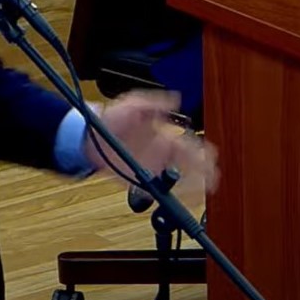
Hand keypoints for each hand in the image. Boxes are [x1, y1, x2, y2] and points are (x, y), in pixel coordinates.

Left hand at [85, 90, 219, 204]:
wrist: (87, 138)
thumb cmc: (111, 120)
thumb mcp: (131, 104)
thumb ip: (153, 103)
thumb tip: (175, 99)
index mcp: (163, 136)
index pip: (189, 145)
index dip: (202, 152)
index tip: (211, 159)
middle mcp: (161, 153)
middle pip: (190, 164)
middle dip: (203, 171)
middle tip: (213, 179)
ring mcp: (152, 167)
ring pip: (179, 179)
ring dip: (192, 186)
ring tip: (202, 193)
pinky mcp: (139, 179)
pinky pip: (159, 190)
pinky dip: (171, 195)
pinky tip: (180, 199)